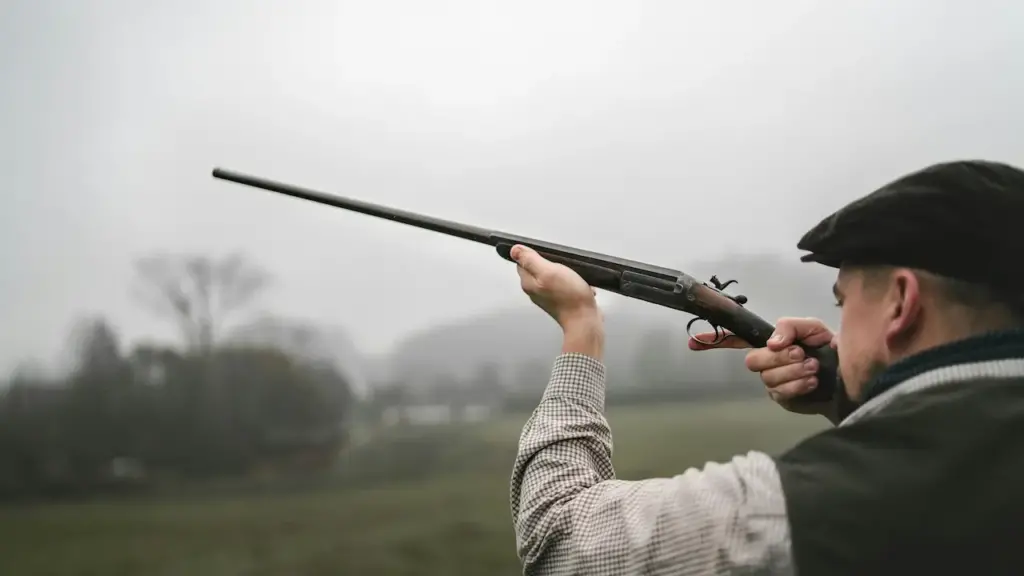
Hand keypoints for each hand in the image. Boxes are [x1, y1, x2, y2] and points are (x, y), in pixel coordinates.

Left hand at [509, 245, 600, 331]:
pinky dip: (573, 283)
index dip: (535, 255)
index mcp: (528, 283)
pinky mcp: (560, 300)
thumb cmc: (569, 297)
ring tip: (573, 277)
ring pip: (553, 275)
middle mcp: (535, 290)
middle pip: (538, 268)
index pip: (523, 262)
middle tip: (562, 267)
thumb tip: (514, 250)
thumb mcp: (548, 271)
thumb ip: (530, 260)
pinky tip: (579, 285)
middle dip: (552, 264)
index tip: (548, 257)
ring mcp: (548, 296)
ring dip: (565, 273)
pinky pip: (565, 285)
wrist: (585, 320)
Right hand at [688, 317, 834, 414]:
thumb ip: (790, 326)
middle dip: (778, 358)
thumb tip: (771, 342)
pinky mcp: (784, 399)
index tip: (694, 343)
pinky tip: (812, 382)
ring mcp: (773, 382)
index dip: (715, 341)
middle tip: (801, 355)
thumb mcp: (813, 328)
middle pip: (753, 360)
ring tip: (814, 369)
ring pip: (768, 377)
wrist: (852, 377)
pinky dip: (799, 384)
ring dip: (794, 371)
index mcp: (771, 342)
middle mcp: (768, 362)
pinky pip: (781, 392)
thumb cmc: (833, 350)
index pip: (737, 339)